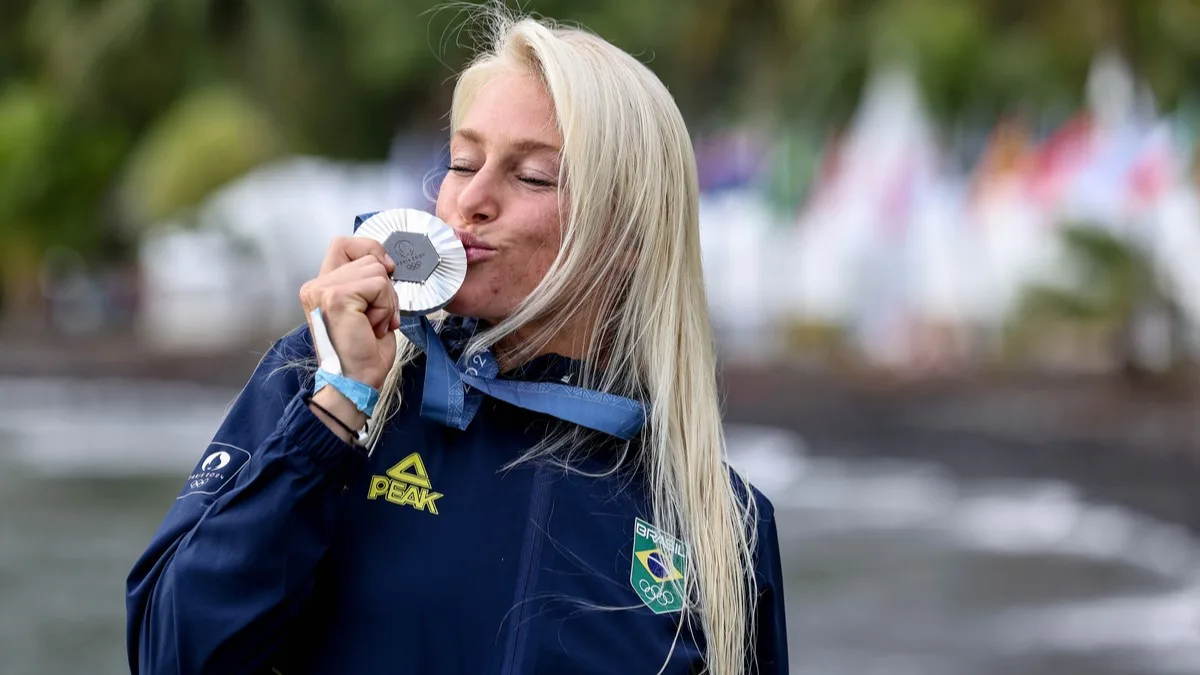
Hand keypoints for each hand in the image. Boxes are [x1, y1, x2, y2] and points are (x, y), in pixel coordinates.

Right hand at [299, 236, 398, 391]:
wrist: (355, 382)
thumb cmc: (364, 353)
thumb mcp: (368, 308)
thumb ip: (368, 282)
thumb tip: (387, 263)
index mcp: (321, 286)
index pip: (345, 243)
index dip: (370, 250)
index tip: (386, 273)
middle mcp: (316, 285)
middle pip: (367, 257)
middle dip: (385, 288)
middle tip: (377, 317)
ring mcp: (323, 290)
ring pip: (376, 270)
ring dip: (386, 300)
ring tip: (372, 324)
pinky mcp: (336, 297)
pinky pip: (378, 285)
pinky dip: (385, 307)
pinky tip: (372, 327)